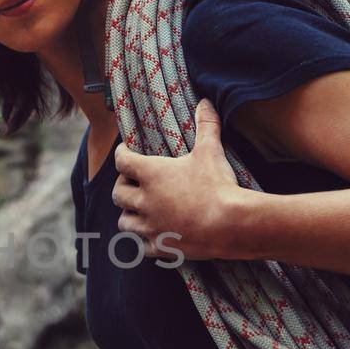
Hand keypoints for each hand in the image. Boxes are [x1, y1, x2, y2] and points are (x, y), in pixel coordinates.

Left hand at [111, 98, 251, 262]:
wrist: (231, 224)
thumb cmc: (218, 185)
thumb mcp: (211, 151)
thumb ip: (206, 125)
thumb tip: (206, 101)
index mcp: (151, 175)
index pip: (122, 161)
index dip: (122, 154)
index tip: (126, 151)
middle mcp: (145, 201)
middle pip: (118, 193)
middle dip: (122, 187)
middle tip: (132, 183)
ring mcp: (151, 226)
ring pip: (125, 222)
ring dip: (129, 215)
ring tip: (138, 211)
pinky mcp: (161, 246)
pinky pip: (143, 246)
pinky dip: (145, 241)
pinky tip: (153, 236)